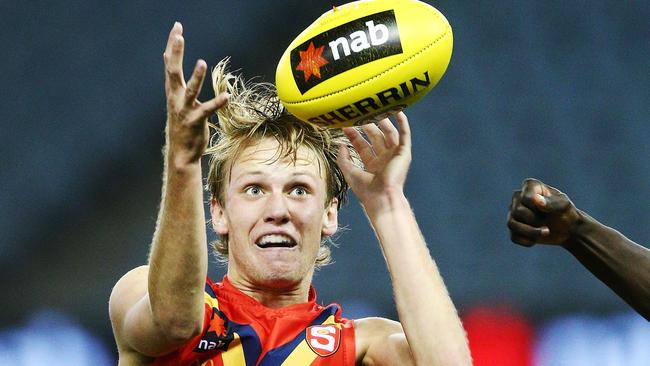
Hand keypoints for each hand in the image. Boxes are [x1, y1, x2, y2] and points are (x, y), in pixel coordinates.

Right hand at [163, 22, 228, 166]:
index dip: (173, 45)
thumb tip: (170, 63)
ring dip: (196, 77)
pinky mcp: (196, 122)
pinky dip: (217, 103)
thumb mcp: (178, 100)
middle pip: (174, 71)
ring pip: (190, 91)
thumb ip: (177, 82)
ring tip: (202, 63)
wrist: (181, 153)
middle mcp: (176, 98)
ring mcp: (185, 110)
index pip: (170, 63)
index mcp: (173, 91)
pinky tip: (227, 97)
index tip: (177, 27)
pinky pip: (207, 110)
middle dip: (176, 53)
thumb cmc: (183, 124)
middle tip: (179, 35)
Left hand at [337, 112, 411, 212]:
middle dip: (367, 125)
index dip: (354, 134)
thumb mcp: (350, 172)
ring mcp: (394, 155)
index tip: (345, 124)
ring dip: (383, 121)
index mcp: (372, 165)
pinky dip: (403, 123)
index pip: (362, 145)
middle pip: (375, 137)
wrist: (382, 198)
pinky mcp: (404, 154)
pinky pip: (405, 135)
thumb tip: (341, 144)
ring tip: (375, 108)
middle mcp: (384, 159)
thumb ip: (343, 158)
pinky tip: (398, 111)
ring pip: (389, 133)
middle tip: (359, 112)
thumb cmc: (366, 191)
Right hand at [507, 178, 581, 246]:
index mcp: (530, 186)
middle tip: (548, 222)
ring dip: (530, 232)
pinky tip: (537, 239)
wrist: (568, 229)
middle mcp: (518, 197)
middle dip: (535, 221)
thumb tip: (535, 200)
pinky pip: (514, 237)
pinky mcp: (515, 228)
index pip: (525, 198)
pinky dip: (526, 241)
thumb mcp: (563, 206)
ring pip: (511, 224)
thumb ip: (551, 202)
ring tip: (546, 232)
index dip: (537, 208)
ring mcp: (514, 213)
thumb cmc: (566, 213)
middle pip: (517, 211)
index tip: (550, 211)